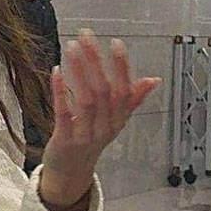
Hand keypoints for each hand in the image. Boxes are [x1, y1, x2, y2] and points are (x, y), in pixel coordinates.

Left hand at [40, 30, 160, 207]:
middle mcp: (106, 126)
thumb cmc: (91, 141)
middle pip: (104, 91)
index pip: (125, 90)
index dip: (122, 67)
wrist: (71, 173)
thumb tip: (154, 79)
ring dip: (79, 70)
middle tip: (86, 36)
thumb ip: (133, 99)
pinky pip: (64, 113)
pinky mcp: (66, 139)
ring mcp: (86, 134)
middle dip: (96, 61)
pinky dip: (61, 90)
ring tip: (71, 48)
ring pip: (87, 99)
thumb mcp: (115, 121)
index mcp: (119, 119)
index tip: (116, 43)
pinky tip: (56, 71)